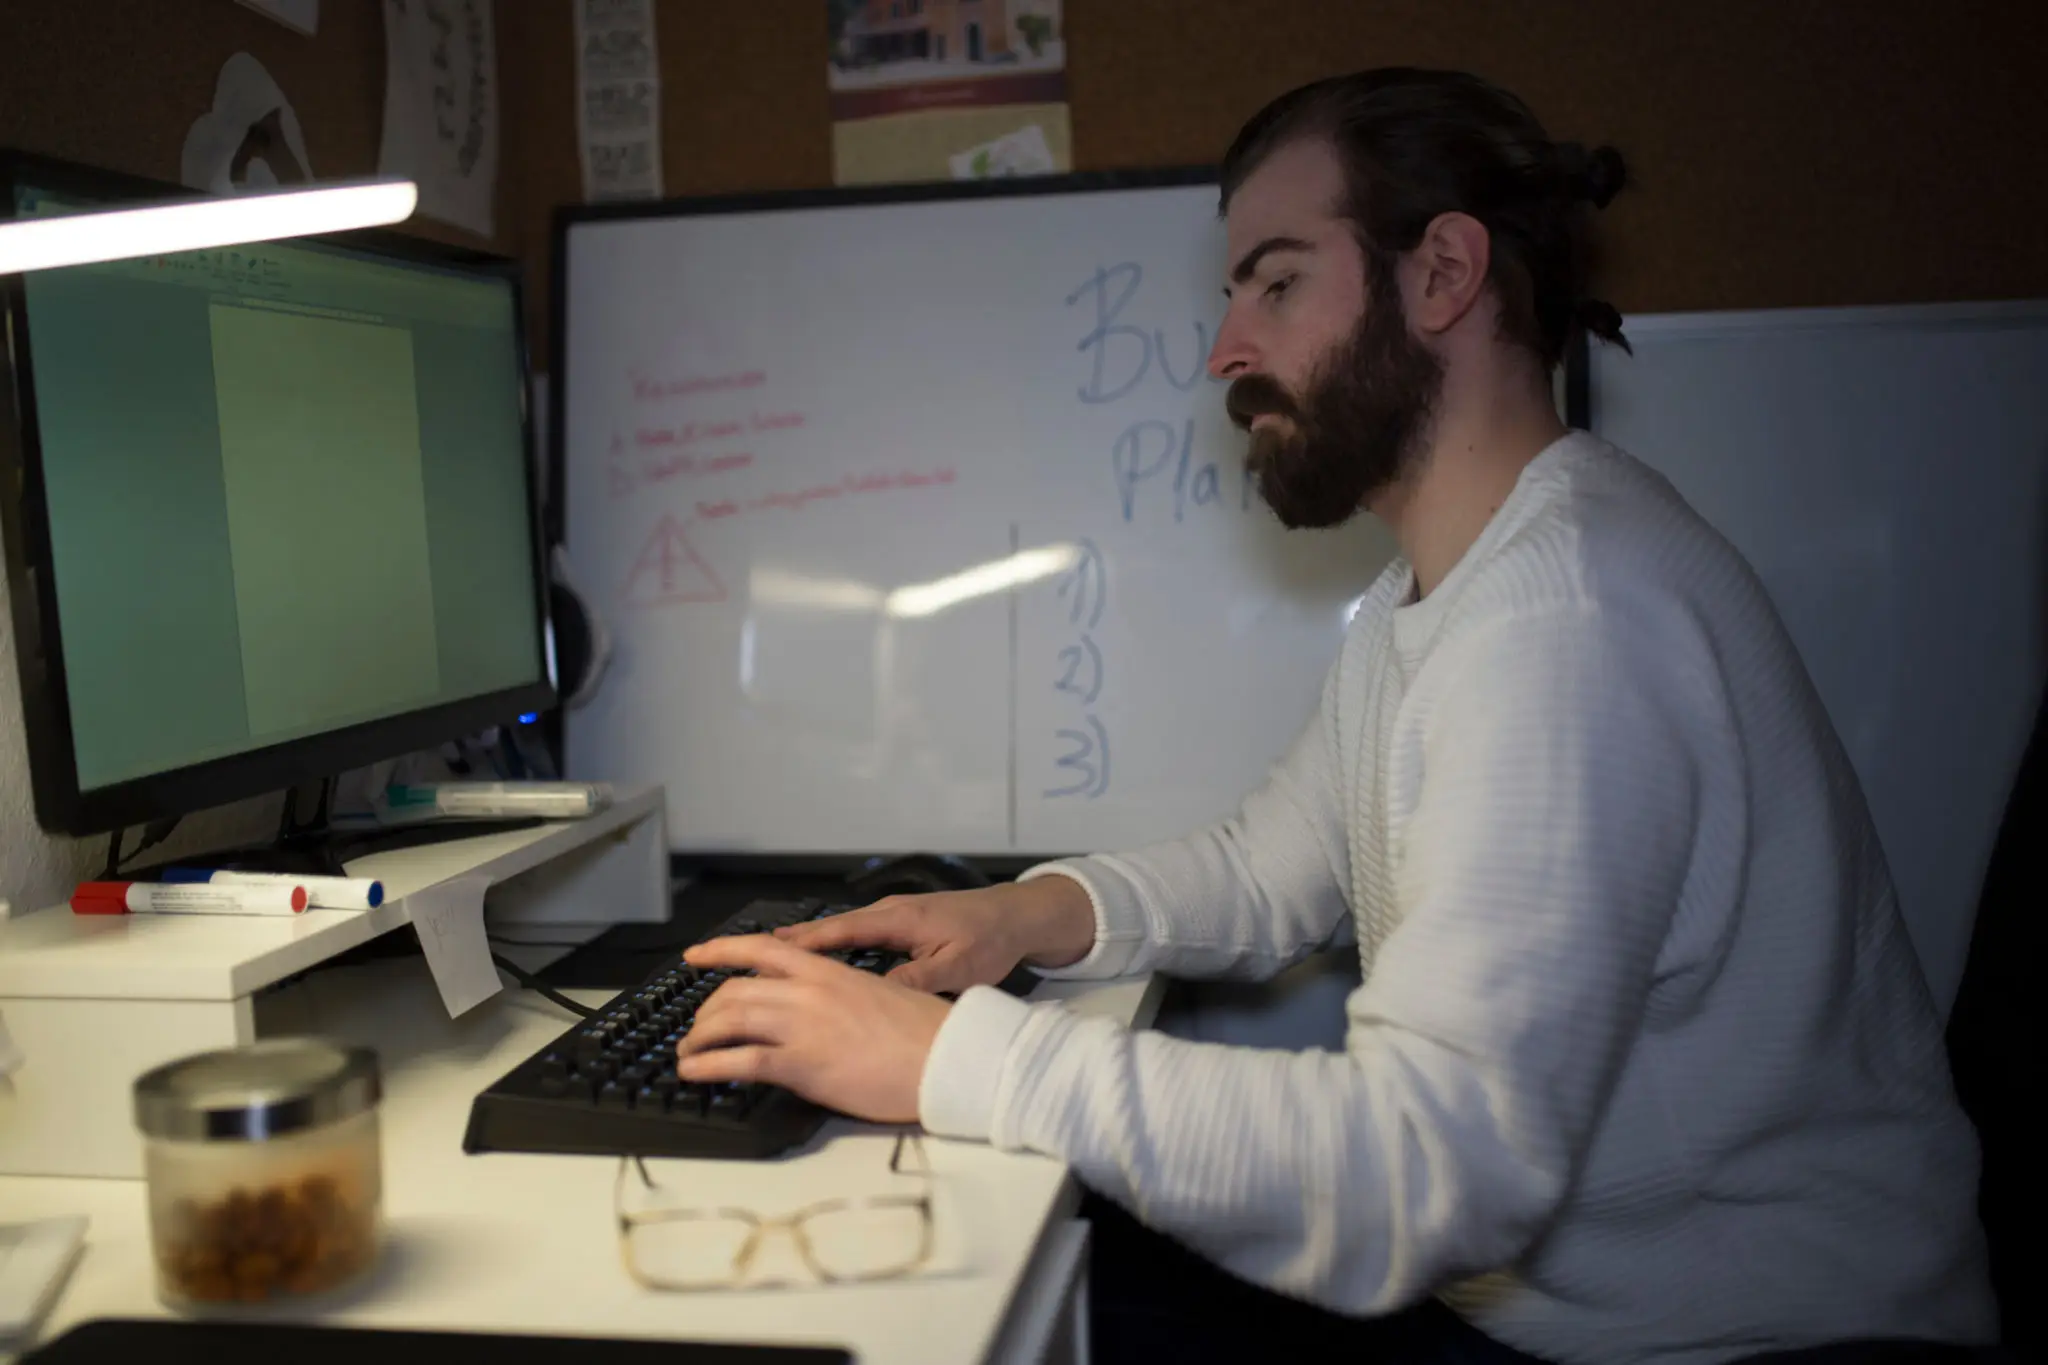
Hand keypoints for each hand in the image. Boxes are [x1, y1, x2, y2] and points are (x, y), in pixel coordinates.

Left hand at [674, 934, 950, 1123]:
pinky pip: (739, 1060)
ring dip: (697, 1039)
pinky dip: (707, 1066)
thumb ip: (837, 998)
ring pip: (727, 1020)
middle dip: (705, 1012)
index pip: (760, 948)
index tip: (694, 956)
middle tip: (697, 1030)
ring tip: (687, 1056)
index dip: (720, 950)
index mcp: (828, 971)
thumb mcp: (877, 996)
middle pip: (734, 990)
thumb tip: (816, 1014)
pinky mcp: (803, 1063)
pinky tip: (695, 1074)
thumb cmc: (925, 1034)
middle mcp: (808, 991)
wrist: (948, 1057)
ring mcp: (803, 1025)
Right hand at [772, 876, 1096, 995]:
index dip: (795, 945)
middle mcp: (888, 912)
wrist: (1019, 915)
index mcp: (897, 919)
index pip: (835, 932)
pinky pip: (854, 935)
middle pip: (825, 930)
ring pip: (837, 933)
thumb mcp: (956, 967)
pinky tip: (816, 963)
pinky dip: (828, 947)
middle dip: (783, 943)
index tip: (756, 954)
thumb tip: (878, 995)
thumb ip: (917, 979)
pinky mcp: (900, 924)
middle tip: (736, 953)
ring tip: (762, 961)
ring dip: (804, 946)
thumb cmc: (990, 938)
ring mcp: (892, 916)